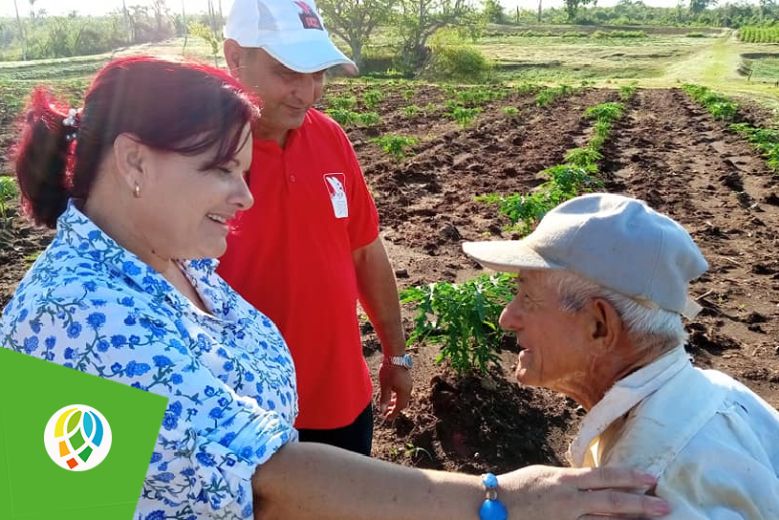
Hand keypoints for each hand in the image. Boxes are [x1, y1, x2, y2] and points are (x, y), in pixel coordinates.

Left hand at [378, 361, 412, 419]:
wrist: (395, 355)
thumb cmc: (389, 370)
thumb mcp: (385, 385)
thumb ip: (384, 398)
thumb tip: (383, 410)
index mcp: (404, 392)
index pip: (399, 407)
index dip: (393, 414)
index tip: (387, 419)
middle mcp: (408, 389)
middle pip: (402, 403)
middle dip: (394, 409)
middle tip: (386, 414)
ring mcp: (408, 384)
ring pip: (403, 398)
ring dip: (396, 403)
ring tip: (388, 406)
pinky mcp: (406, 380)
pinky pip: (403, 392)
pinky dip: (397, 396)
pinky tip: (391, 395)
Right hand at [499, 465, 669, 518]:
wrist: (493, 506)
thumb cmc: (518, 487)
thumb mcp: (545, 474)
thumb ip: (569, 480)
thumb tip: (590, 481)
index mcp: (565, 479)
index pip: (604, 476)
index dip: (629, 477)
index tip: (651, 478)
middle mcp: (569, 499)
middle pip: (611, 501)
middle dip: (640, 504)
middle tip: (665, 505)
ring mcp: (567, 519)